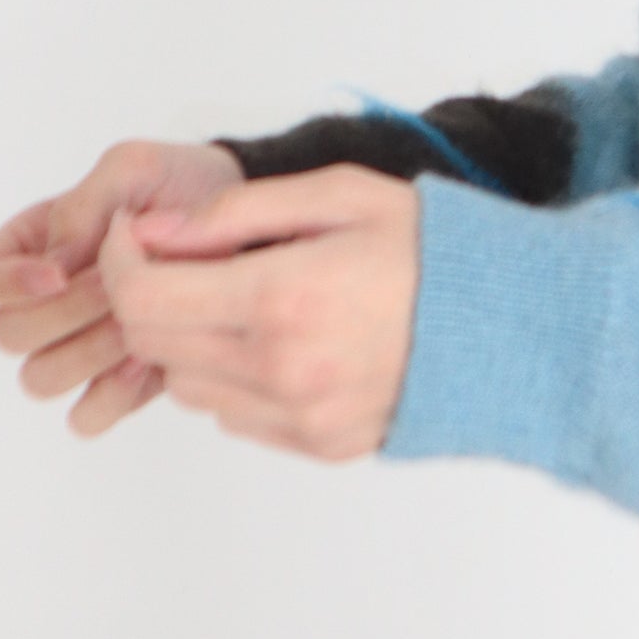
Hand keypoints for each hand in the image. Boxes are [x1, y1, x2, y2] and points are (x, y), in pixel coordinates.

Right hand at [0, 138, 246, 437]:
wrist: (244, 223)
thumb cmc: (179, 186)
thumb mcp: (134, 168)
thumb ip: (84, 203)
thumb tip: (52, 263)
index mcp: (30, 247)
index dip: (3, 285)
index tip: (57, 274)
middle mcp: (43, 302)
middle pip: (9, 335)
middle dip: (66, 312)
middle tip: (119, 283)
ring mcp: (77, 346)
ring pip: (40, 378)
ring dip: (90, 351)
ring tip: (140, 317)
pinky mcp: (117, 382)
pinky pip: (86, 416)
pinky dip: (112, 395)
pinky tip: (149, 358)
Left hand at [97, 164, 420, 461]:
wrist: (517, 323)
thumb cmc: (434, 247)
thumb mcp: (342, 194)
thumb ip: (240, 210)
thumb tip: (159, 233)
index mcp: (285, 297)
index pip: (146, 299)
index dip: (121, 261)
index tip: (136, 234)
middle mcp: (283, 369)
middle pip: (155, 346)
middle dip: (147, 295)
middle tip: (181, 257)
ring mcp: (300, 416)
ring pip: (187, 386)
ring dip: (190, 339)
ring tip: (244, 296)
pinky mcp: (317, 445)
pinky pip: (235, 415)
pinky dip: (233, 376)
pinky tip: (281, 337)